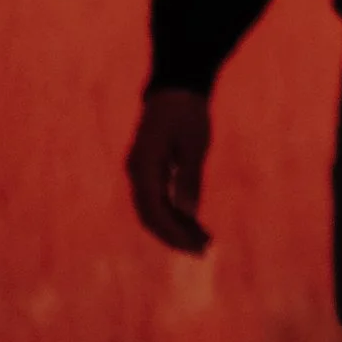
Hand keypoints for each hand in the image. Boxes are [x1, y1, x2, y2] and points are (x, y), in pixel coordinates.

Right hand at [127, 88, 212, 254]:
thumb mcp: (195, 144)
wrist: (176, 88)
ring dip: (177, 228)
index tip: (194, 247)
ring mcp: (142, 173)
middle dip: (175, 236)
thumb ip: (190, 178)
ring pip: (155, 210)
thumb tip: (188, 213)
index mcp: (143, 166)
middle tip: (202, 252)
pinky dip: (176, 215)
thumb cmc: (188, 113)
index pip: (153, 210)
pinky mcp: (151, 172)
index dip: (172, 232)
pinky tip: (196, 226)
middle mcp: (137, 172)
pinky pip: (159, 200)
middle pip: (150, 216)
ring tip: (204, 243)